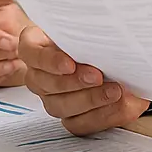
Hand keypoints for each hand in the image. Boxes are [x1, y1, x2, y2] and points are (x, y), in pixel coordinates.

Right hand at [19, 25, 148, 134]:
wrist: (122, 58)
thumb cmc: (102, 37)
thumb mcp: (94, 28)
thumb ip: (90, 31)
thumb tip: (103, 38)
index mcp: (37, 44)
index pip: (30, 52)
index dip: (48, 60)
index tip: (70, 64)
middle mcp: (40, 73)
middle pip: (43, 83)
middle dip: (73, 82)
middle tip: (97, 76)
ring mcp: (52, 98)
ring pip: (59, 106)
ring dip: (89, 100)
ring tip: (115, 91)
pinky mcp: (70, 117)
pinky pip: (78, 123)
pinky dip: (101, 115)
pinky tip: (117, 104)